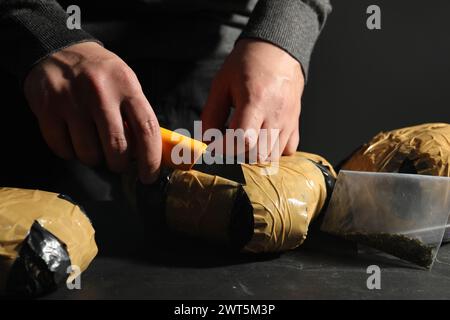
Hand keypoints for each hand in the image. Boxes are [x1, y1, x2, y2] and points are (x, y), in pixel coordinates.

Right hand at [24, 42, 160, 182]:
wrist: (58, 50)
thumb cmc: (100, 74)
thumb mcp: (126, 84)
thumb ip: (137, 115)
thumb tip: (149, 154)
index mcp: (127, 86)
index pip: (147, 130)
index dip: (151, 159)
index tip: (149, 176)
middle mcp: (101, 92)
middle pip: (117, 148)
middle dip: (120, 164)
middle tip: (118, 162)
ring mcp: (72, 100)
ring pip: (89, 153)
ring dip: (94, 159)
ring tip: (94, 147)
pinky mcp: (47, 108)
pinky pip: (62, 149)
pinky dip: (70, 152)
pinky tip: (73, 140)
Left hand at [201, 39, 303, 160]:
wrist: (277, 50)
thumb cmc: (248, 63)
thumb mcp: (222, 83)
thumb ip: (211, 113)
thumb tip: (207, 139)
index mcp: (256, 100)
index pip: (243, 139)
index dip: (225, 147)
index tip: (216, 142)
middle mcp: (276, 113)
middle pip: (257, 154)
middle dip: (238, 153)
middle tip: (229, 139)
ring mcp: (289, 120)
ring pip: (272, 156)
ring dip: (254, 154)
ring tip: (245, 138)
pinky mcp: (296, 123)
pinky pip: (287, 150)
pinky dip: (273, 150)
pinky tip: (262, 138)